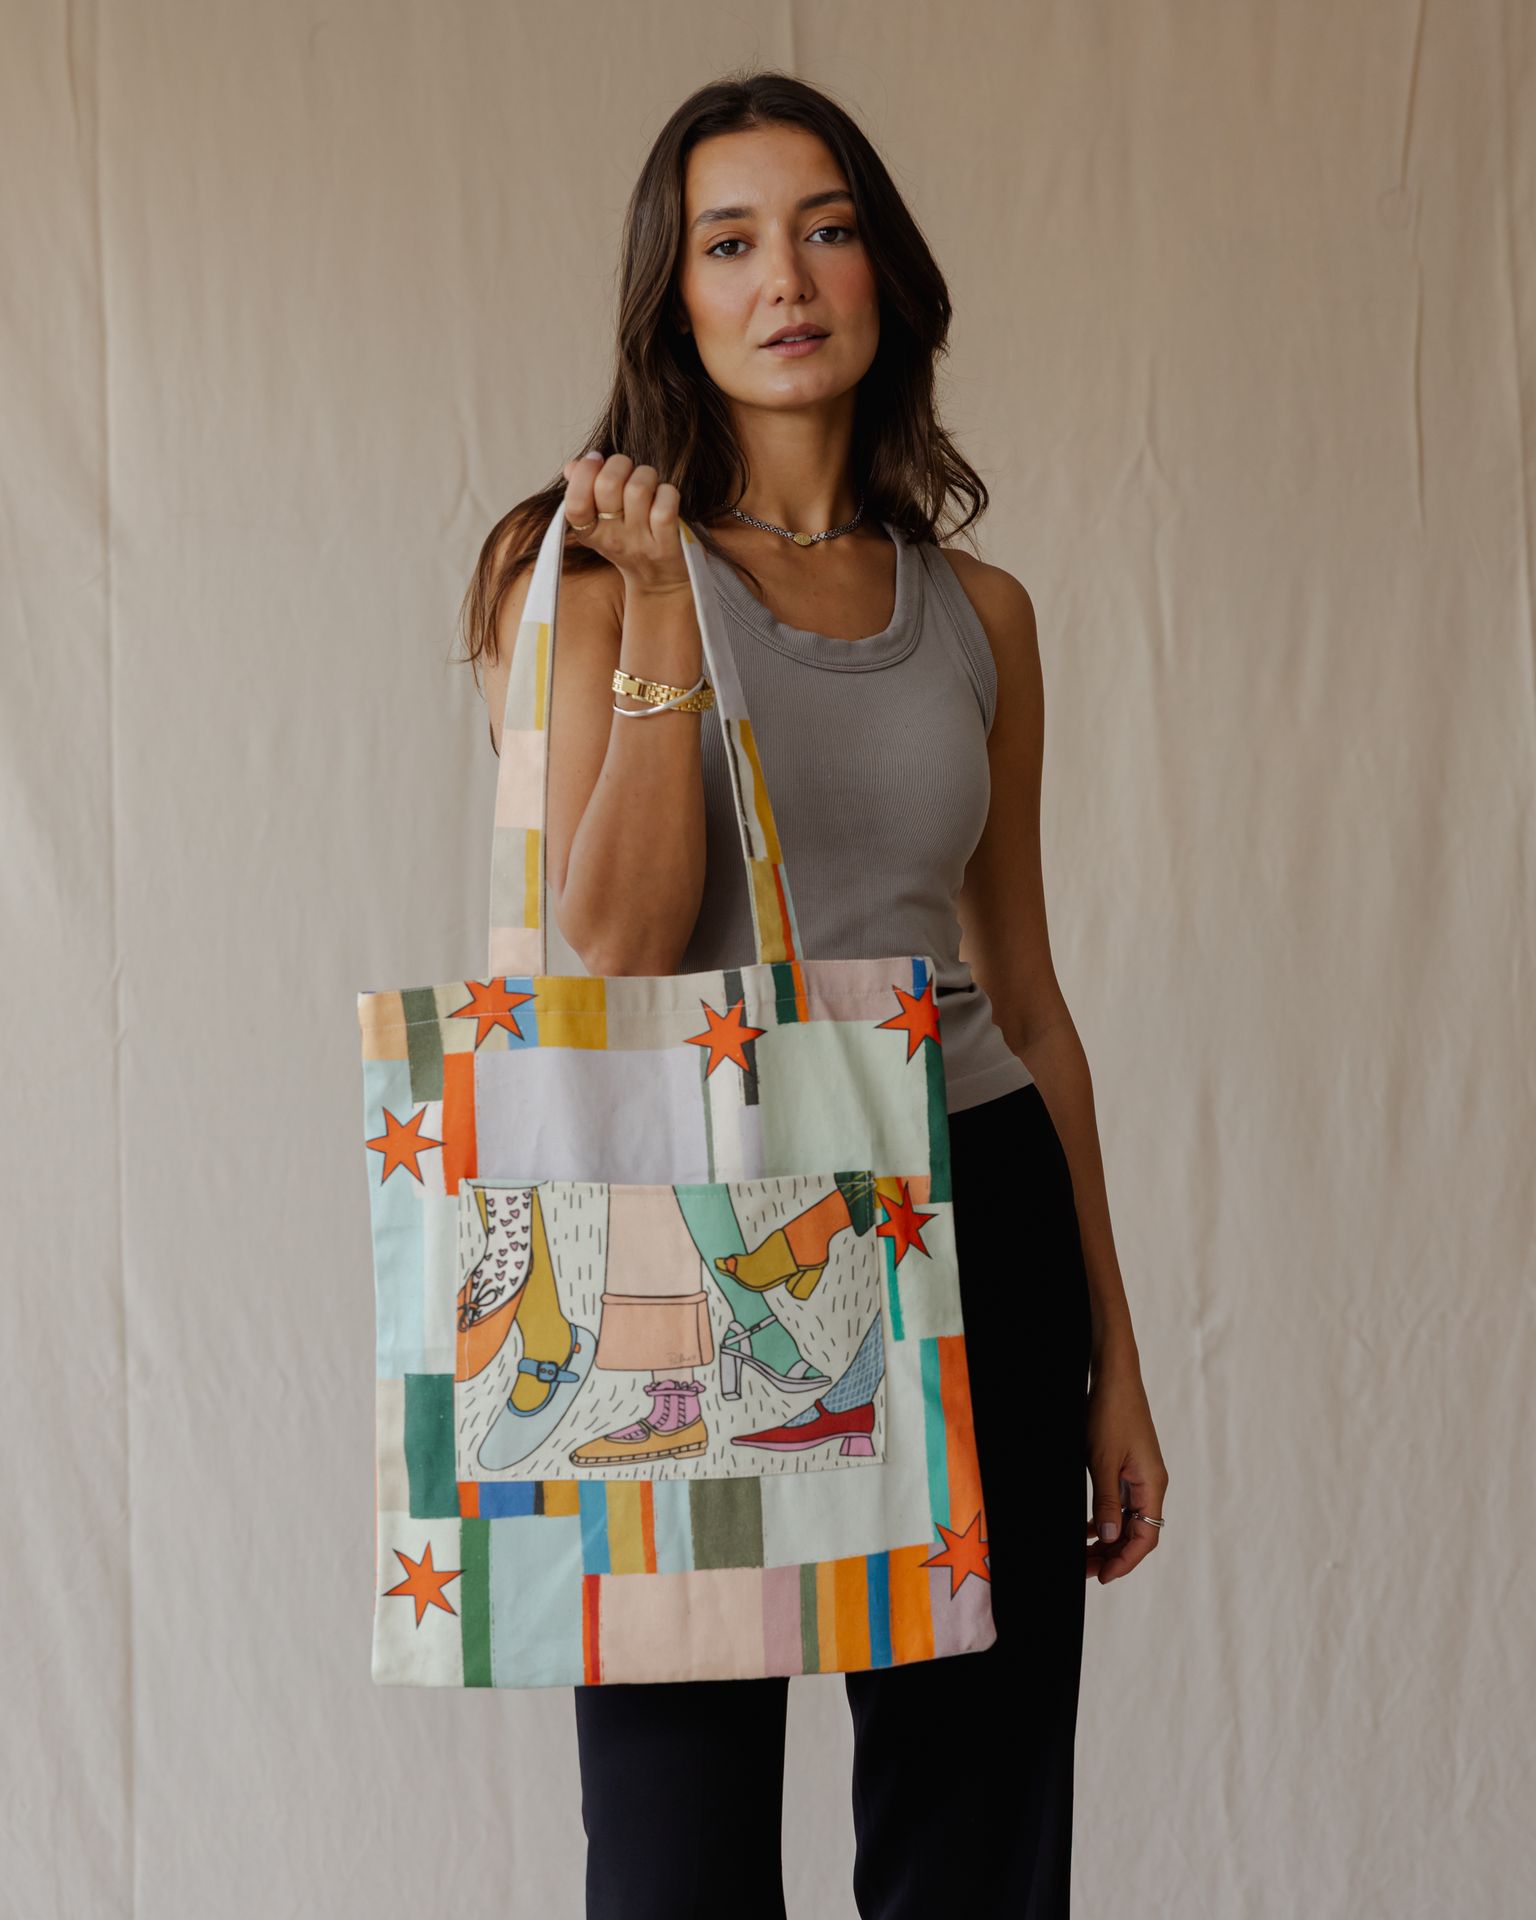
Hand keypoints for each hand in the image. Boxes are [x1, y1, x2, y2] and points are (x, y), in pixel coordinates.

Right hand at [561, 450, 689, 594]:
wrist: (660, 584)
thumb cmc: (629, 541)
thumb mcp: (600, 522)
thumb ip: (583, 491)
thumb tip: (572, 466)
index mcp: (589, 532)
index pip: (574, 503)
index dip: (584, 473)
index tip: (596, 460)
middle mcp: (612, 539)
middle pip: (608, 485)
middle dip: (620, 464)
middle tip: (628, 471)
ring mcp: (640, 543)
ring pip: (639, 489)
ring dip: (646, 475)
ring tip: (649, 485)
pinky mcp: (667, 545)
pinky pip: (665, 505)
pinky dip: (667, 493)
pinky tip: (665, 499)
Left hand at [1084, 1348, 1167, 1583]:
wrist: (1114, 1377)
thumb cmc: (1111, 1414)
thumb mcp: (1103, 1460)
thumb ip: (1108, 1500)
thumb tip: (1110, 1538)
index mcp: (1152, 1486)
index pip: (1145, 1538)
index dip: (1124, 1562)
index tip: (1101, 1577)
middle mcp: (1151, 1484)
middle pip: (1137, 1533)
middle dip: (1112, 1556)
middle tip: (1084, 1570)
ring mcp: (1140, 1476)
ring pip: (1127, 1520)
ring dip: (1107, 1539)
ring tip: (1083, 1554)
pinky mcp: (1129, 1466)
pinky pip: (1121, 1503)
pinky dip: (1105, 1518)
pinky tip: (1088, 1527)